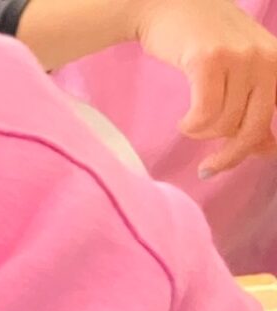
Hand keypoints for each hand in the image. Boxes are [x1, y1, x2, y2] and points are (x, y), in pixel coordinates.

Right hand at [135, 0, 276, 172]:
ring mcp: (240, 58)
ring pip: (224, 124)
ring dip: (202, 134)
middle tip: (208, 170)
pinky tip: (184, 122)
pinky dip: (191, 126)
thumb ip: (254, 103)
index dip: (263, 146)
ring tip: (190, 124)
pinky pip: (204, 114)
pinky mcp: (209, 61)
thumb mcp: (240, 66)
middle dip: (229, 156)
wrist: (167, 3)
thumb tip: (263, 150)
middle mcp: (267, 58)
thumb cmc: (202, 37)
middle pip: (253, 128)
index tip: (244, 161)